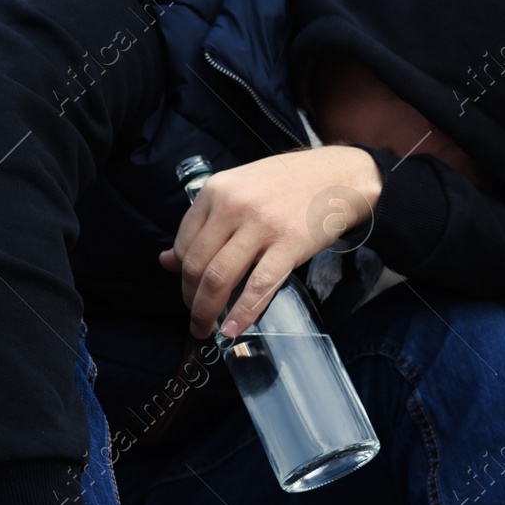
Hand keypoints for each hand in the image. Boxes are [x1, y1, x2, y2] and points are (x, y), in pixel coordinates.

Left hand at [160, 145, 382, 338]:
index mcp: (216, 190)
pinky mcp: (288, 243)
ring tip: (208, 328)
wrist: (338, 176)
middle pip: (197, 264)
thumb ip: (204, 223)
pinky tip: (234, 328)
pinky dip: (242, 313)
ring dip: (208, 311)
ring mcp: (261, 225)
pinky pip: (258, 285)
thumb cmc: (288, 184)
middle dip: (190, 300)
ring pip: (219, 277)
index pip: (184, 243)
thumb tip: (167, 260)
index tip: (190, 292)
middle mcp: (233, 205)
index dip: (181, 276)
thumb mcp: (238, 191)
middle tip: (196, 319)